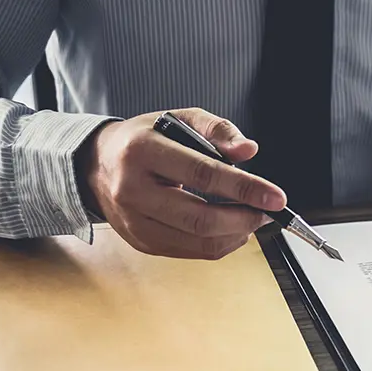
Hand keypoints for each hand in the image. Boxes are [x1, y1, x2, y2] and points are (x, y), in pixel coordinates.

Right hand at [80, 108, 286, 259]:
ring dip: (236, 234)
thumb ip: (218, 130)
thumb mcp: (180, 119)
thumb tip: (248, 151)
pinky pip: (189, 251)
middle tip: (267, 212)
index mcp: (142, 151)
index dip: (245, 188)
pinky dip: (219, 244)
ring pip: (196, 241)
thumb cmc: (145, 140)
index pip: (203, 174)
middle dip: (244, 219)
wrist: (95, 166)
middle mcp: (132, 190)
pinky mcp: (141, 242)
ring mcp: (133, 221)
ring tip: (252, 218)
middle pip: (200, 218)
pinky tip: (232, 229)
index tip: (276, 198)